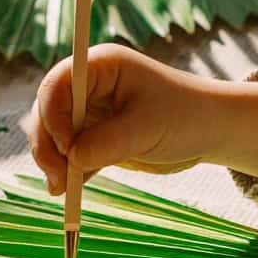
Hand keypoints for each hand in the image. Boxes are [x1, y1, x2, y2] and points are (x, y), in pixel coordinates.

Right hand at [28, 44, 257, 194]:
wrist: (210, 131)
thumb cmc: (184, 116)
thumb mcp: (146, 129)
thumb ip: (106, 143)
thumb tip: (70, 159)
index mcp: (101, 67)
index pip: (59, 84)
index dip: (52, 114)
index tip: (65, 145)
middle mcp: (89, 86)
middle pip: (47, 111)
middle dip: (47, 144)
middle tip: (56, 178)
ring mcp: (90, 112)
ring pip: (53, 135)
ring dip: (53, 162)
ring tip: (62, 189)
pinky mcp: (95, 137)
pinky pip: (70, 154)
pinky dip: (67, 171)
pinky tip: (70, 190)